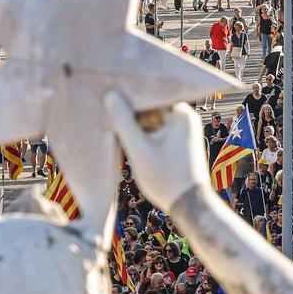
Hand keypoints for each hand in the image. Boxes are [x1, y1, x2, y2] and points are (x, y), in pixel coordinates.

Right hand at [104, 91, 207, 207]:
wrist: (190, 205)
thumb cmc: (166, 180)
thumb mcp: (139, 151)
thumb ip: (124, 123)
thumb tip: (111, 96)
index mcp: (180, 114)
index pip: (150, 92)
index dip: (128, 91)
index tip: (106, 87)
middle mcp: (185, 118)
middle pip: (150, 104)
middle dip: (129, 106)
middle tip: (102, 100)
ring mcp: (182, 129)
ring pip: (150, 117)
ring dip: (133, 120)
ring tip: (109, 116)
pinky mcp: (178, 141)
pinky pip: (155, 128)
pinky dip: (141, 131)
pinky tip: (122, 133)